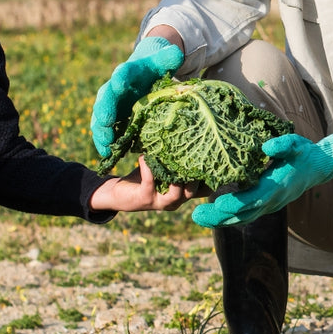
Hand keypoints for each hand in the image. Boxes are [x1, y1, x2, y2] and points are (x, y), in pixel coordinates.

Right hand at [90, 36, 184, 158]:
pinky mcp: (111, 119)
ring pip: (100, 118)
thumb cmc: (152, 68)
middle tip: (106, 123)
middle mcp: (114, 89)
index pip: (122, 73)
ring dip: (101, 132)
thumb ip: (168, 58)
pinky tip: (107, 156)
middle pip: (105, 98)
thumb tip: (176, 53)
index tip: (120, 85)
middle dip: (104, 110)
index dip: (120, 79)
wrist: (141, 75)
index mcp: (127, 73)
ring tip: (105, 147)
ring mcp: (110, 105)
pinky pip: (104, 130)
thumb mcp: (161, 62)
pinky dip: (104, 143)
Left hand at [91, 158, 205, 212]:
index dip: (212, 177)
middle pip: (194, 191)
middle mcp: (175, 200)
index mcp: (182, 193)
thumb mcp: (162, 167)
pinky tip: (144, 156)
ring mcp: (160, 202)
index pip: (204, 190)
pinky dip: (148, 167)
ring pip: (177, 193)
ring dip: (177, 177)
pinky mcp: (145, 199)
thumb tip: (186, 131)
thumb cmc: (142, 177)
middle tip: (197, 157)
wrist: (117, 193)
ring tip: (175, 160)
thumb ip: (174, 158)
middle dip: (197, 176)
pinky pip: (150, 181)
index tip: (215, 158)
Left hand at [191, 134, 332, 227]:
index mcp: (277, 185)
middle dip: (220, 217)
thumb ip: (283, 144)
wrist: (319, 168)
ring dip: (221, 220)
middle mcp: (273, 200)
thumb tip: (266, 147)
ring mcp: (270, 205)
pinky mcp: (267, 205)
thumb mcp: (296, 143)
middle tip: (196, 216)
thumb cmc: (304, 153)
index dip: (236, 202)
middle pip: (244, 213)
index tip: (218, 203)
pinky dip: (230, 217)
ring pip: (243, 218)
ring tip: (198, 217)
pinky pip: (247, 215)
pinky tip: (214, 215)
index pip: (254, 198)